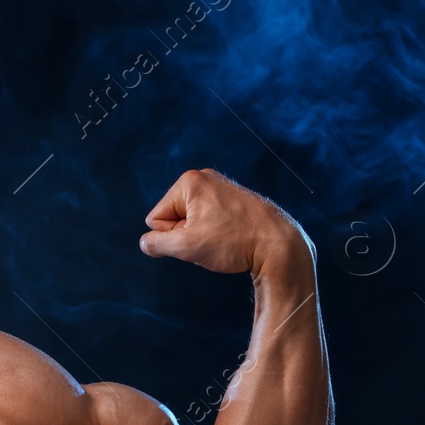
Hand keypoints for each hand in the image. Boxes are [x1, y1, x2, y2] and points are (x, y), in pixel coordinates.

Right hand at [138, 169, 306, 275]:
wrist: (279, 244)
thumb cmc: (234, 242)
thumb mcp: (186, 247)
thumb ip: (156, 244)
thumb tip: (145, 243)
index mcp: (189, 182)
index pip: (155, 218)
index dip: (172, 236)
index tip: (198, 237)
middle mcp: (204, 177)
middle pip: (173, 216)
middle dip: (186, 234)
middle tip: (213, 239)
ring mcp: (220, 186)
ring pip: (191, 220)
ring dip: (200, 235)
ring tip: (224, 237)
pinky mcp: (232, 198)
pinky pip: (208, 219)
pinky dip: (215, 231)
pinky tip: (232, 235)